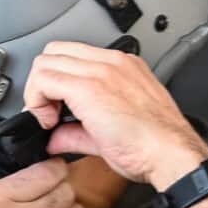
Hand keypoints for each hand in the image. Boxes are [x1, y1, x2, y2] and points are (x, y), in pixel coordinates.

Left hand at [22, 41, 207, 189]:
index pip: (72, 56)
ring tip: (50, 119)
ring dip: (38, 91)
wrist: (172, 155)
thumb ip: (77, 131)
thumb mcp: (110, 132)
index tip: (55, 108)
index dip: (56, 81)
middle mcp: (112, 63)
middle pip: (54, 52)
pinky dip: (36, 100)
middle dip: (42, 82)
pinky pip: (45, 79)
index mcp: (122, 67)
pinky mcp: (89, 86)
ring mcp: (101, 71)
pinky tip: (50, 122)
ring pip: (46, 62)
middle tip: (48, 112)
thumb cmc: (154, 146)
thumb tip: (56, 138)